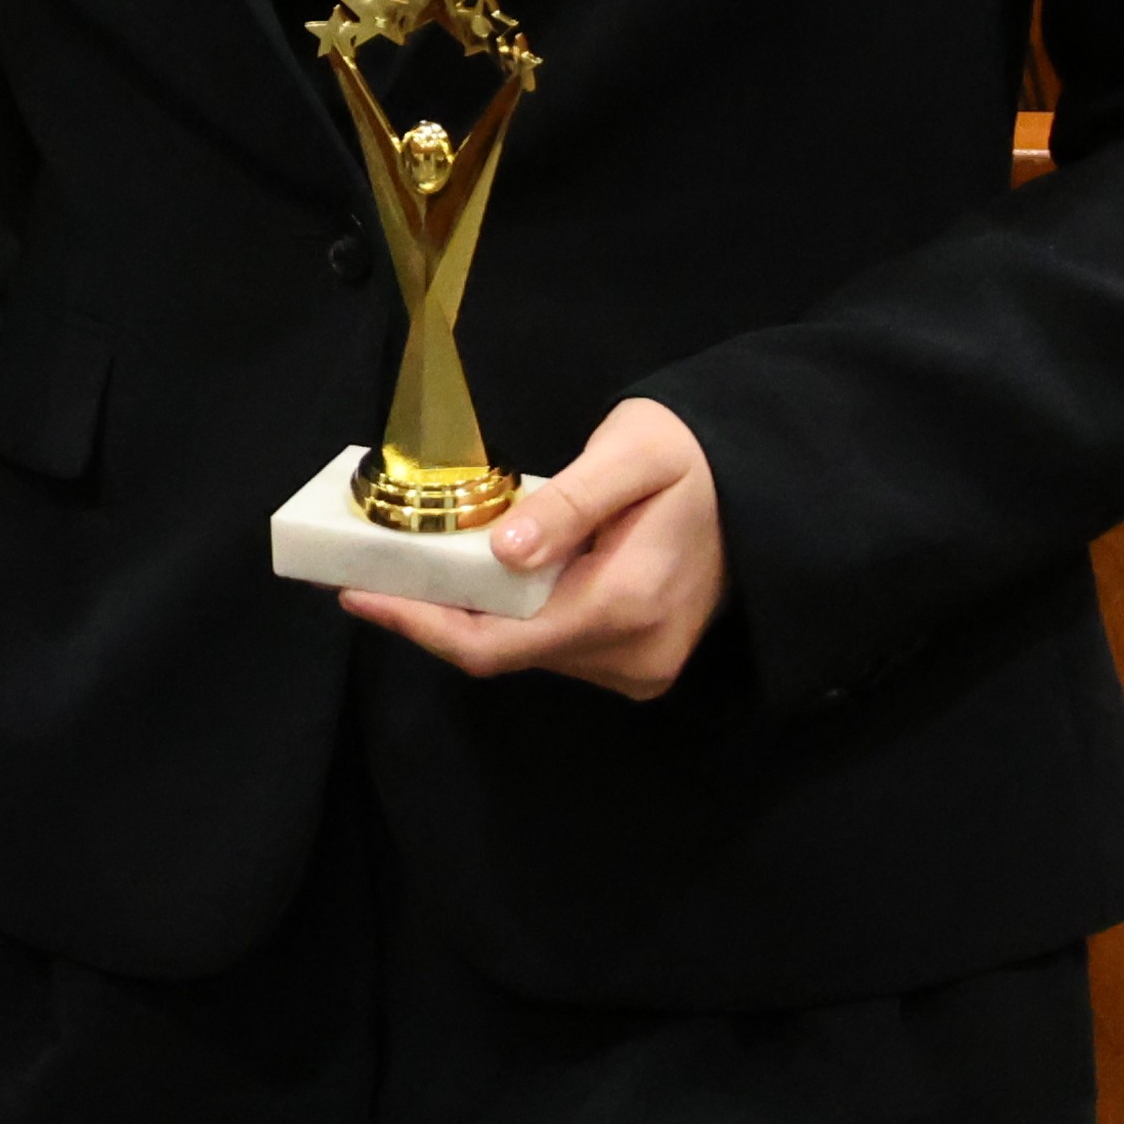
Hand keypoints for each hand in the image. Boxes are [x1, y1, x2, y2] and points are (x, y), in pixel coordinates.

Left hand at [345, 397, 724, 699]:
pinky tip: (469, 581)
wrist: (766, 488)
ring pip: (524, 652)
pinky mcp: (638, 660)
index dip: (418, 623)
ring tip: (406, 569)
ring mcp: (638, 666)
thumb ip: (568, 504)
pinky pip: (551, 645)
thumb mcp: (631, 456)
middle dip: (429, 616)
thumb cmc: (694, 458)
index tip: (356, 593)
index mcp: (625, 606)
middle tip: (362, 574)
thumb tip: (504, 552)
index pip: (496, 641)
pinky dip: (504, 617)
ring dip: (464, 616)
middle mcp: (632, 655)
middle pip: (502, 652)